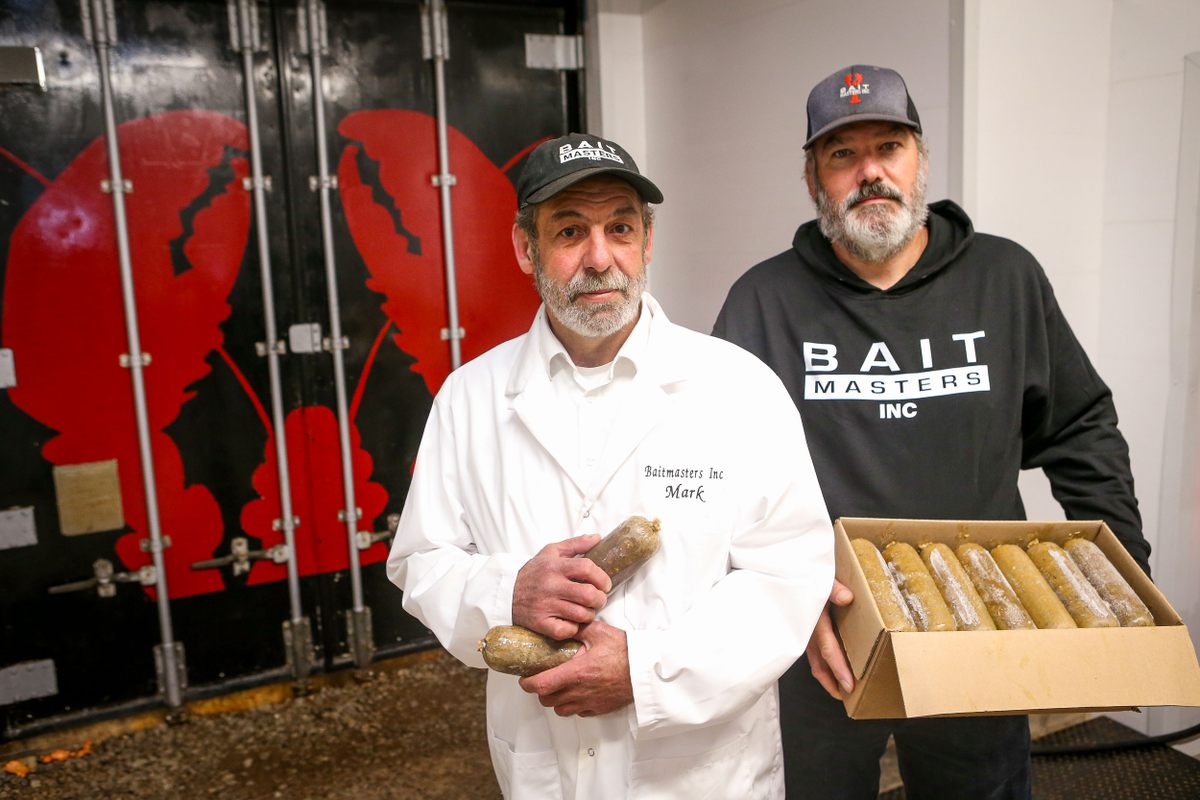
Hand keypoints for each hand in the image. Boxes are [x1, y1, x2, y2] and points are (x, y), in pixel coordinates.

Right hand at [513, 534, 611, 639]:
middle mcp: (551, 586)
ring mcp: (545, 606)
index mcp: (555, 566)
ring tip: (586, 610)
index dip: (602, 577)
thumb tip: (598, 538)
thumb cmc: (533, 572)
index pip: (587, 568)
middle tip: (598, 599)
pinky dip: (574, 628)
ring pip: (581, 614)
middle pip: (589, 594)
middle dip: (600, 599)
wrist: (506, 592)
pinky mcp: (540, 623)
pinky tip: (572, 621)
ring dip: (589, 614)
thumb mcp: (551, 552)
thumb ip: (575, 544)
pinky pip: (567, 630)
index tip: (605, 584)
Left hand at [518, 619, 632, 716]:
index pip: (541, 685)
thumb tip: (565, 623)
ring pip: (561, 709)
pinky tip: (577, 691)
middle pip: (547, 700)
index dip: (527, 683)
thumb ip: (578, 628)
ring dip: (556, 699)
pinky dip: (572, 705)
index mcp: (577, 673)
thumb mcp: (600, 632)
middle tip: (542, 677)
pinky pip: (578, 712)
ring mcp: (590, 702)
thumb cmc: (626, 651)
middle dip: (540, 690)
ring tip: (559, 685)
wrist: (646, 670)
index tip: (524, 677)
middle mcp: (580, 692)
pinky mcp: (600, 708)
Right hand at [806, 579, 854, 698]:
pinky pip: (812, 651)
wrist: (782, 568)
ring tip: (839, 688)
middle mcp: (807, 629)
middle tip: (847, 695)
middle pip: (819, 662)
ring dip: (826, 675)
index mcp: (814, 620)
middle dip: (831, 681)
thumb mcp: (820, 577)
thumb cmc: (803, 572)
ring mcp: (804, 630)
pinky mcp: (804, 627)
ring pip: (814, 659)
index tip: (848, 685)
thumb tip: (847, 598)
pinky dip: (822, 663)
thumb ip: (832, 587)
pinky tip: (829, 666)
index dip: (838, 669)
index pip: (828, 650)